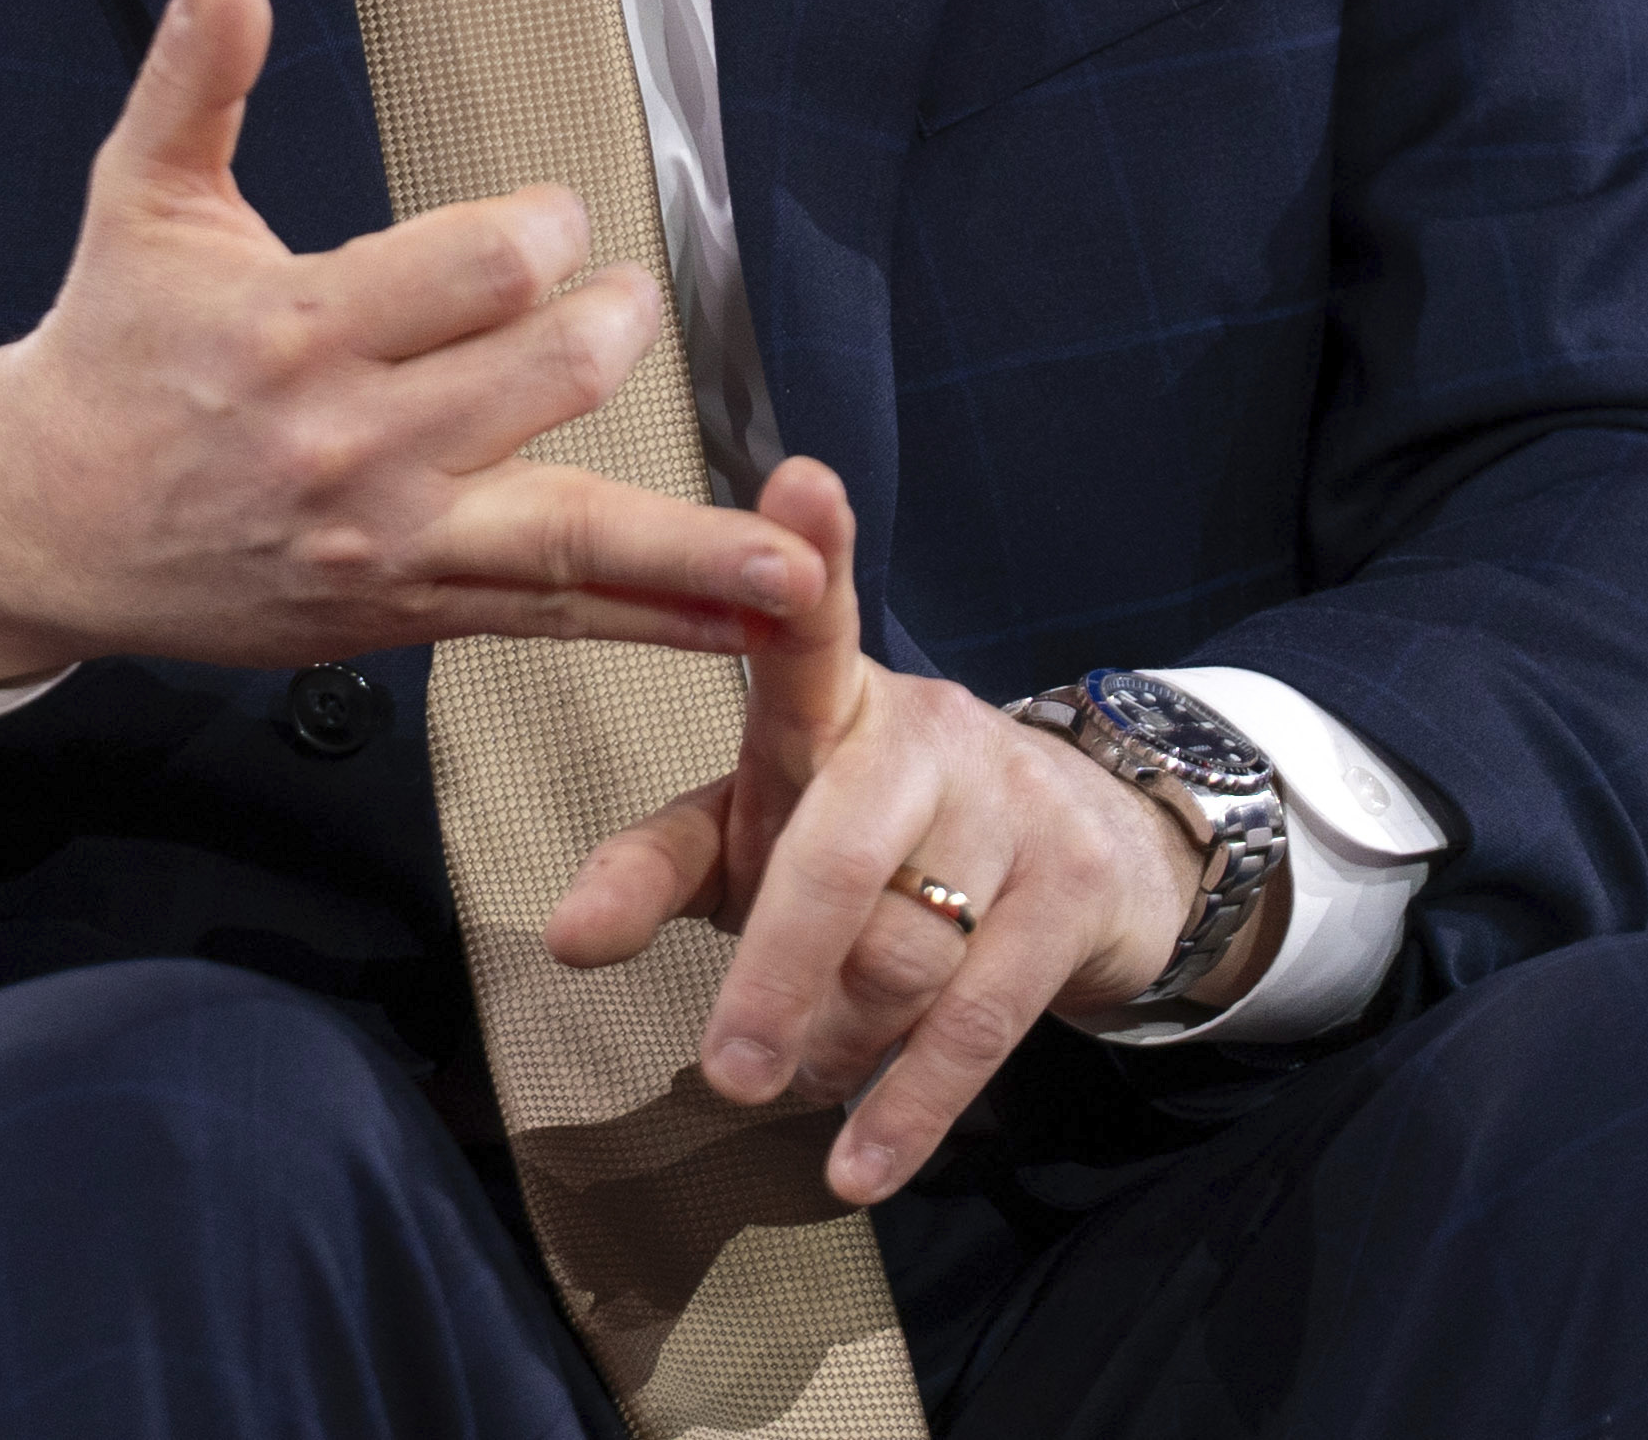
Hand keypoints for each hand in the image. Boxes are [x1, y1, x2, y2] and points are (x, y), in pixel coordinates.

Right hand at [0, 0, 828, 694]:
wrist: (41, 522)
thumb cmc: (108, 352)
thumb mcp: (141, 195)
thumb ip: (200, 72)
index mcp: (296, 332)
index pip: (467, 273)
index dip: (535, 233)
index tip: (549, 220)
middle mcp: (350, 447)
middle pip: (534, 385)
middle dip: (608, 331)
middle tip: (629, 303)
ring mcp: (384, 544)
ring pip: (562, 537)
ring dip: (686, 545)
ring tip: (791, 560)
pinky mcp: (402, 610)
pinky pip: (546, 618)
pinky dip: (650, 621)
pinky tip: (741, 624)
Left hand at [545, 461, 1251, 1205]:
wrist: (1084, 856)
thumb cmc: (875, 837)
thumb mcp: (756, 832)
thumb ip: (652, 869)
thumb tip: (563, 940)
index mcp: (832, 702)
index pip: (807, 629)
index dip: (807, 559)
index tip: (800, 478)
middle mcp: (924, 734)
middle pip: (837, 850)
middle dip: (779, 968)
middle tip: (730, 1071)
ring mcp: (1011, 809)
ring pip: (905, 954)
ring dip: (841, 1042)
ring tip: (807, 1072)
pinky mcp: (1072, 895)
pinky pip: (980, 1022)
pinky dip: (910, 1108)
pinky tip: (858, 1168)